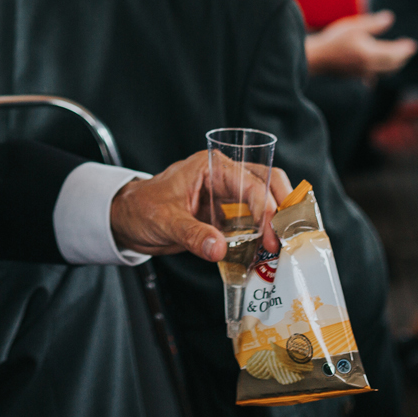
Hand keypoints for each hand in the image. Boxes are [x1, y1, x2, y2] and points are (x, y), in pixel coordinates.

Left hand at [108, 150, 291, 259]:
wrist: (128, 220)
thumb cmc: (141, 208)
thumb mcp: (164, 221)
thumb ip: (192, 234)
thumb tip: (218, 248)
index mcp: (211, 166)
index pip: (249, 181)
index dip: (265, 207)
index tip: (272, 234)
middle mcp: (224, 176)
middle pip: (267, 182)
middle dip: (283, 206)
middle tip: (289, 236)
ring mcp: (227, 195)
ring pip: (265, 199)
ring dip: (278, 219)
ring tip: (286, 245)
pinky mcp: (226, 215)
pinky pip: (253, 220)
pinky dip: (265, 233)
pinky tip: (270, 251)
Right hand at [305, 11, 417, 78]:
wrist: (315, 58)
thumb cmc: (333, 40)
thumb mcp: (354, 27)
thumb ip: (373, 24)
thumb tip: (390, 18)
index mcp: (371, 54)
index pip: (394, 53)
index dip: (404, 49)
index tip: (412, 45)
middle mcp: (369, 66)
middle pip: (392, 65)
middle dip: (402, 58)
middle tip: (409, 50)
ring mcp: (362, 74)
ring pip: (384, 72)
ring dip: (394, 65)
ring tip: (397, 59)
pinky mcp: (354, 76)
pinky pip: (373, 76)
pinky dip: (380, 72)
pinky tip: (377, 73)